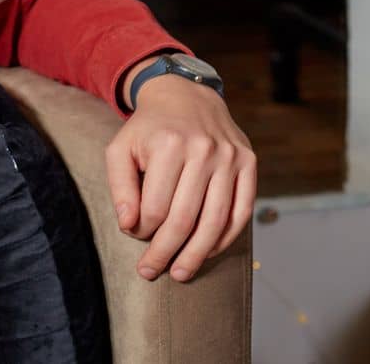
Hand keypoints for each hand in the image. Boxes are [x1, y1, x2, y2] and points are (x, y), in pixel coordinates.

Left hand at [105, 68, 256, 283]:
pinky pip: (241, 212)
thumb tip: (129, 225)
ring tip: (181, 272)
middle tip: (151, 271)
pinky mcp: (249, 162)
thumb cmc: (148, 130)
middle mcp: (204, 150)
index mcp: (169, 145)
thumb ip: (120, 187)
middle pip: (185, 218)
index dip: (142, 230)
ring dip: (197, 254)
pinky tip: (207, 252)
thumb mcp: (121, 149)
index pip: (156, 207)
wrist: (185, 96)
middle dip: (166, 252)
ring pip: (216, 221)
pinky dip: (225, 238)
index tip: (134, 235)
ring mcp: (230, 157)